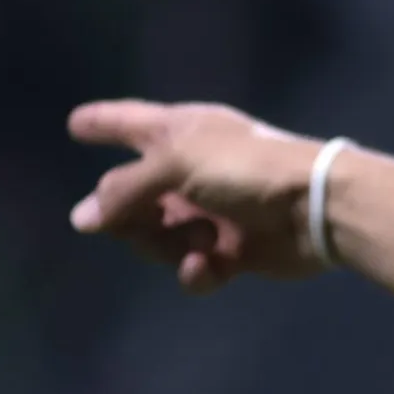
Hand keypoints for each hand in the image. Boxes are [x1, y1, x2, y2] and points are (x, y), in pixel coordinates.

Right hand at [66, 99, 329, 291]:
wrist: (318, 209)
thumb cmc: (249, 170)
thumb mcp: (179, 165)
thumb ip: (125, 189)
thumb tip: (82, 217)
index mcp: (183, 132)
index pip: (130, 123)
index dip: (103, 122)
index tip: (76, 123)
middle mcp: (193, 169)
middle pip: (131, 199)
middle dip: (133, 218)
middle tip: (156, 220)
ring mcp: (212, 210)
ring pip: (157, 239)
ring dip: (172, 245)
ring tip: (206, 239)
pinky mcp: (233, 250)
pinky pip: (192, 268)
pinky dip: (198, 271)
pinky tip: (210, 266)